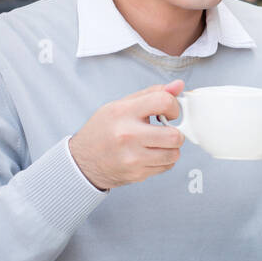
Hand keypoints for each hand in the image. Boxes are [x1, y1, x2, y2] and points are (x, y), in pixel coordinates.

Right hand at [68, 80, 185, 190]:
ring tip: (157, 143)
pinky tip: (150, 154)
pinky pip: (166, 167)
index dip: (173, 106)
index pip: (163, 102)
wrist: (83, 161)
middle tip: (166, 130)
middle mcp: (128, 135)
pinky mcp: (137, 174)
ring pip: (174, 154)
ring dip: (171, 148)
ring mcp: (132, 157)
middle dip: (176, 132)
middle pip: (174, 135)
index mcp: (123, 112)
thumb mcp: (121, 105)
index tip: (169, 112)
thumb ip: (151, 94)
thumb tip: (178, 85)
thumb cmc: (103, 130)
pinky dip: (163, 160)